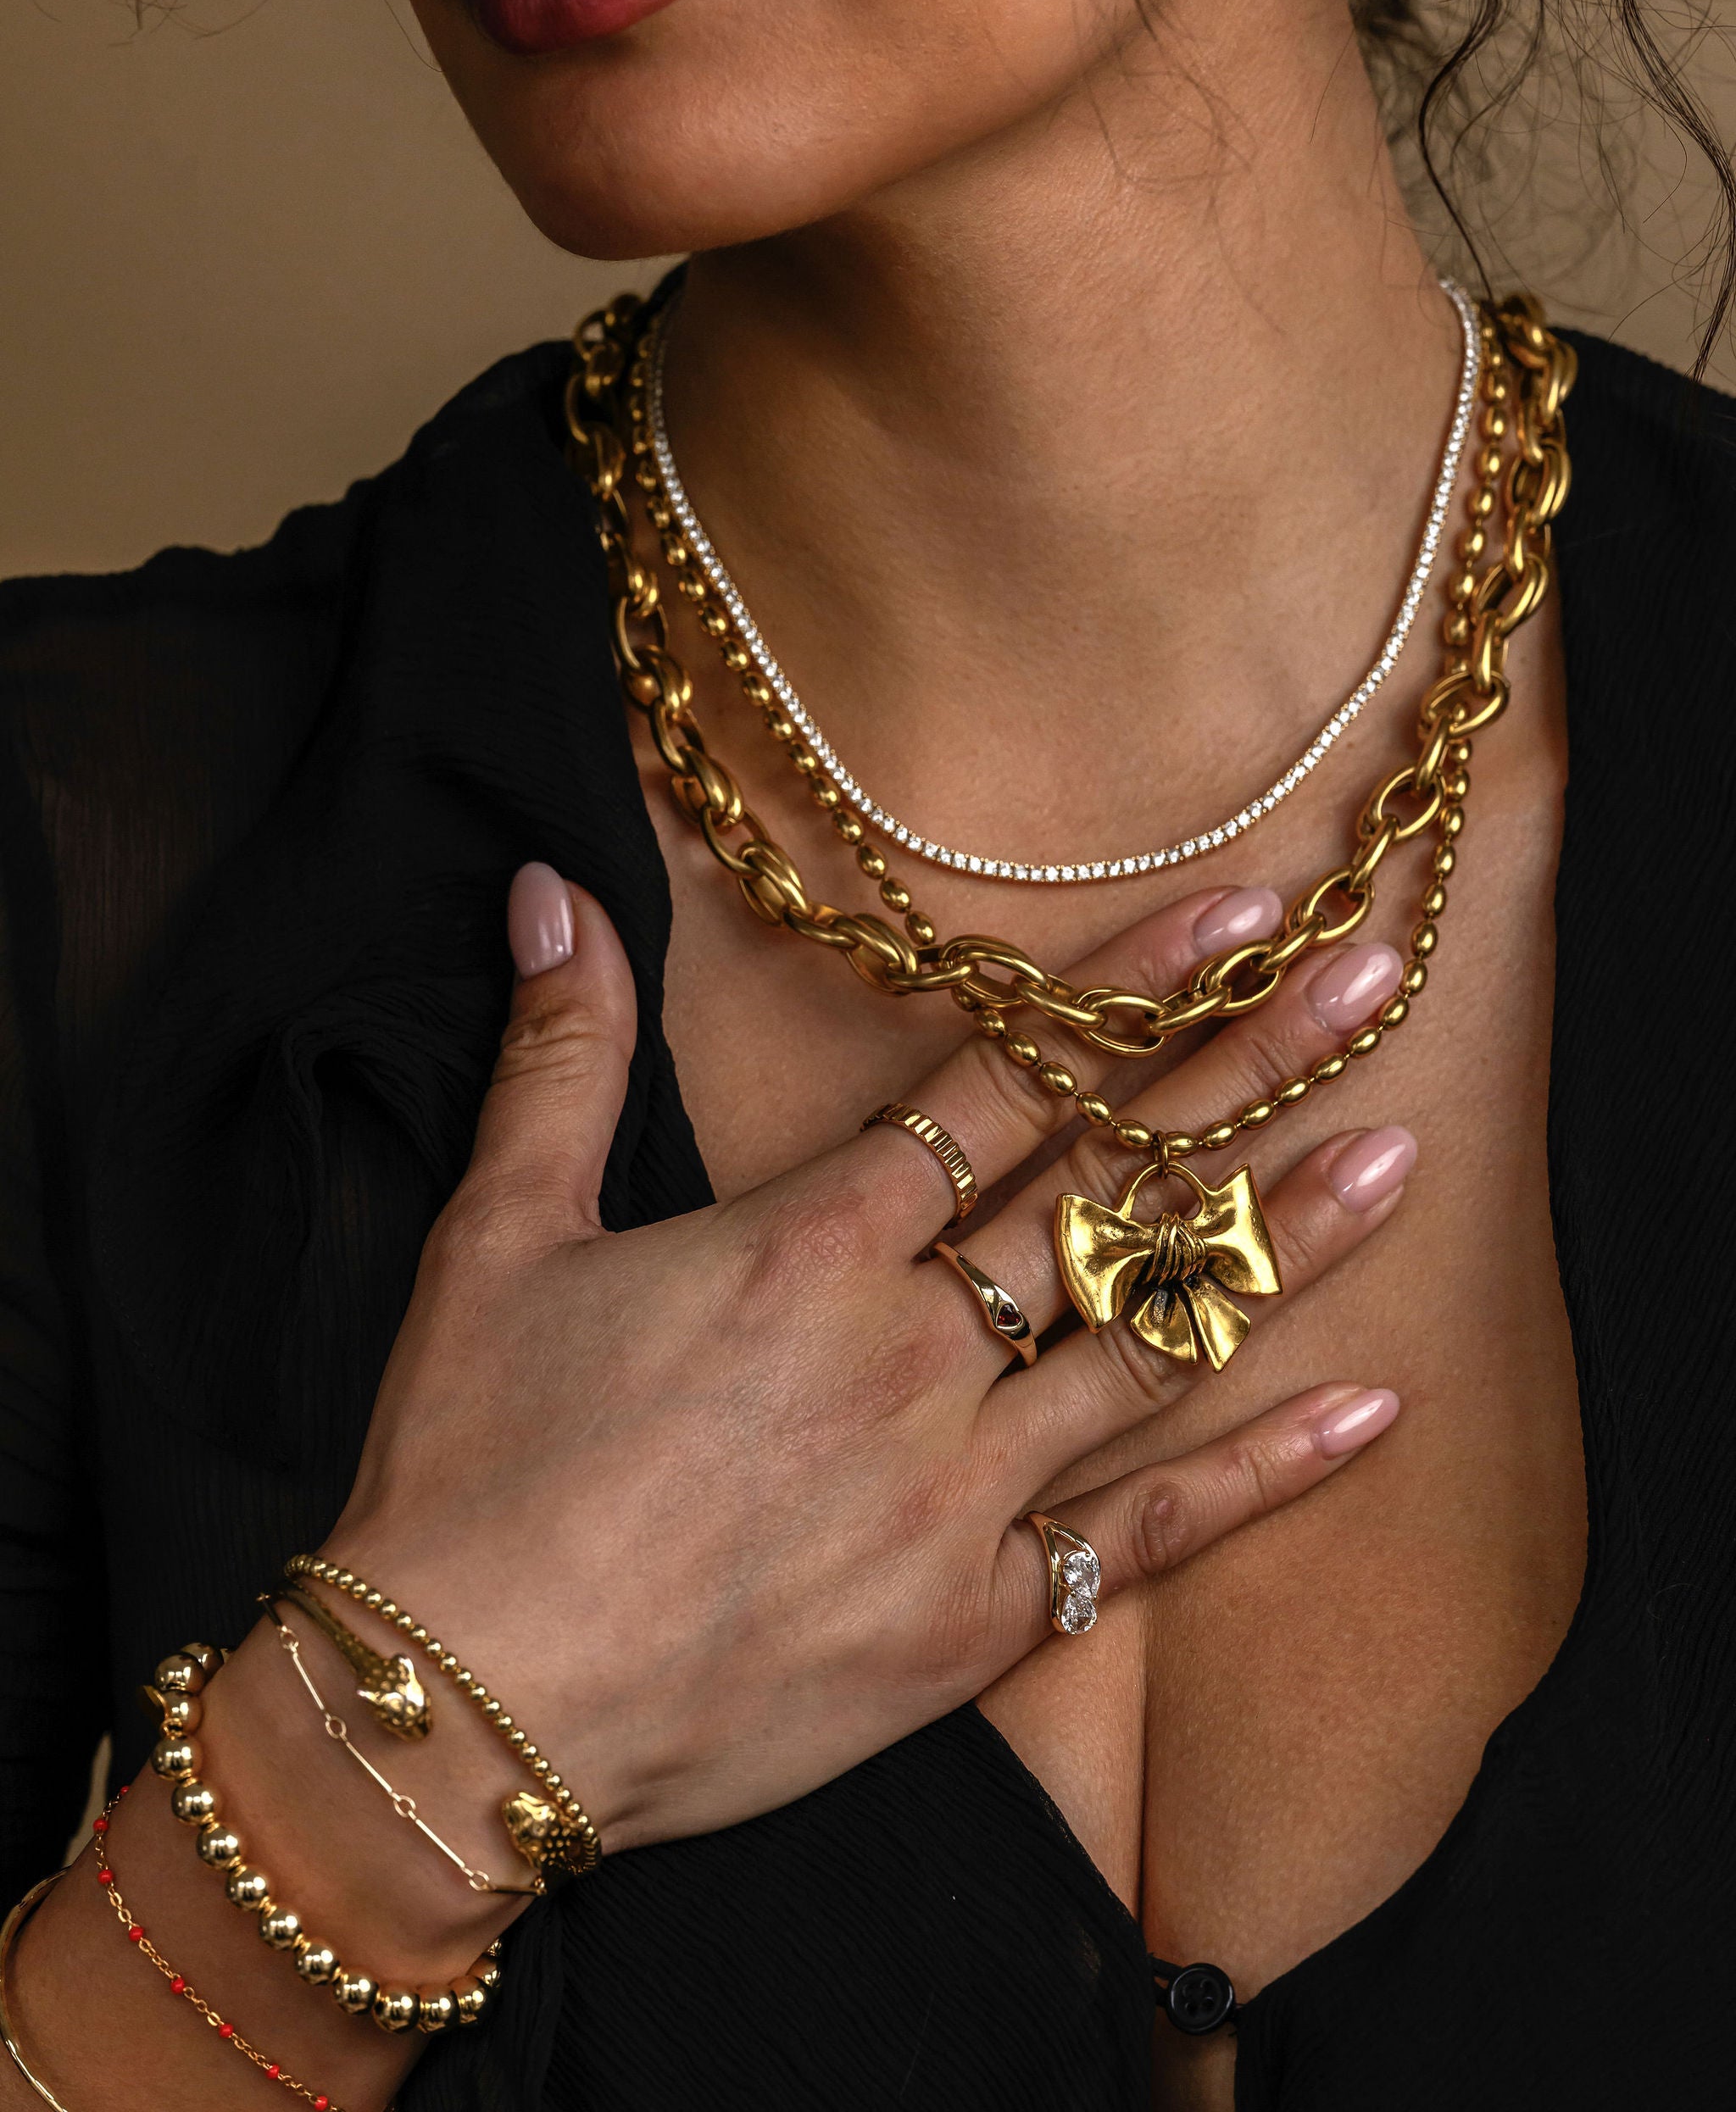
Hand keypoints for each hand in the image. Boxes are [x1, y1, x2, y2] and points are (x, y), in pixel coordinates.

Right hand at [326, 864, 1410, 1859]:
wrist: (467, 1710)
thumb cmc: (473, 1464)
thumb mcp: (497, 1236)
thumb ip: (560, 1055)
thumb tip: (553, 886)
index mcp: (806, 1244)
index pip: (1000, 1081)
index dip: (1127, 992)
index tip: (1237, 914)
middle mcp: (908, 1350)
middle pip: (1101, 1187)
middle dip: (1242, 1071)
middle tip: (1361, 982)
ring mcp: (956, 1488)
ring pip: (1150, 1338)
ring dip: (1282, 1244)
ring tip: (1397, 1159)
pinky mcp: (971, 1619)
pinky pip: (1144, 1535)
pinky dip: (1261, 1473)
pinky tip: (1368, 1412)